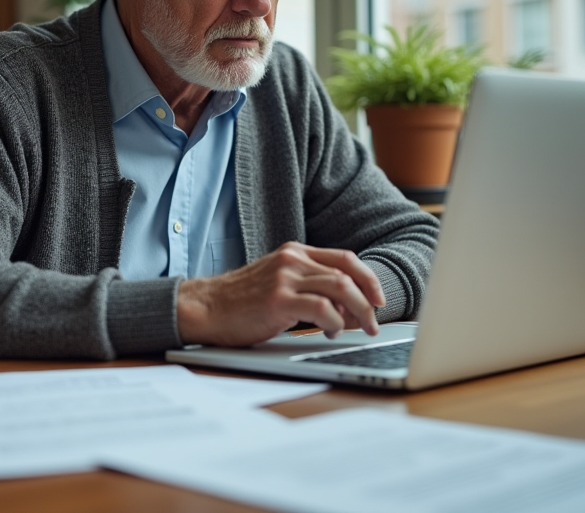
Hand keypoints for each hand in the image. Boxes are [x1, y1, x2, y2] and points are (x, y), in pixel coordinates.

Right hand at [176, 242, 385, 346]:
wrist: (206, 308)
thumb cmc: (240, 302)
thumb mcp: (277, 282)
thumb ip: (308, 286)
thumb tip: (346, 308)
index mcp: (294, 252)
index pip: (344, 258)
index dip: (367, 278)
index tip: (378, 298)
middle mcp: (292, 259)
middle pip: (347, 272)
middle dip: (368, 299)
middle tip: (374, 320)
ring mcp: (285, 277)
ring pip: (340, 287)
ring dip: (359, 310)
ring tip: (362, 328)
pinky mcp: (278, 299)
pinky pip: (322, 307)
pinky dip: (335, 322)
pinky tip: (331, 331)